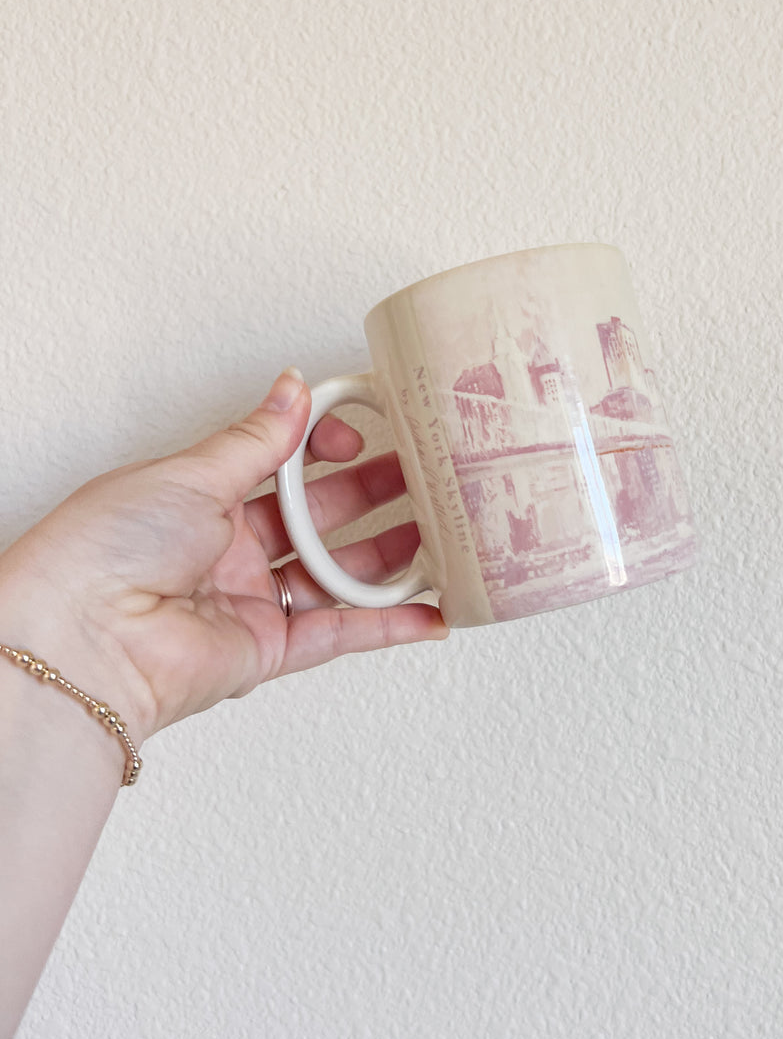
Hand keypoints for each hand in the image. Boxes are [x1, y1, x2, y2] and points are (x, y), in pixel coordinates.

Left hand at [0, 369, 447, 740]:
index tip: (360, 432)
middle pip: (318, 517)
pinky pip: (340, 632)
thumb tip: (294, 388)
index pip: (282, 464)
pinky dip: (390, 624)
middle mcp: (227, 550)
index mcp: (202, 498)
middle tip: (424, 473)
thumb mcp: (192, 472)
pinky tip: (432, 609)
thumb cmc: (110, 546)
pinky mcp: (268, 650)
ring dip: (390, 554)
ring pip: (337, 575)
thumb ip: (259, 439)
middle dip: (373, 492)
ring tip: (441, 530)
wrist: (85, 638)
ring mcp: (250, 602)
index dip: (325, 445)